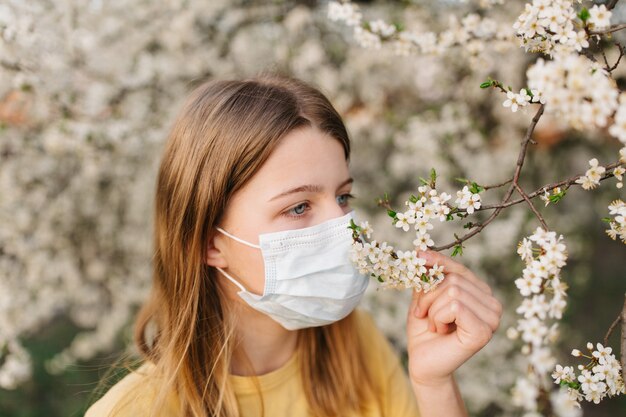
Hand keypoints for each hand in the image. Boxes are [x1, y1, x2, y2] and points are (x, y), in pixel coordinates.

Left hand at [406, 249, 502, 387]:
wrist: (423, 363)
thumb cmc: (424, 331)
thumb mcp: (424, 297)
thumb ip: (428, 276)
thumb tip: (422, 251)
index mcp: (481, 293)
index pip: (459, 269)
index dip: (438, 262)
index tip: (418, 255)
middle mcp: (492, 303)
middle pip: (453, 279)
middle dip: (429, 295)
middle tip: (423, 314)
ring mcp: (492, 318)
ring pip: (453, 291)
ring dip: (432, 309)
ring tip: (434, 325)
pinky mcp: (484, 331)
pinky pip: (455, 305)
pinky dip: (438, 317)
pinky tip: (440, 331)